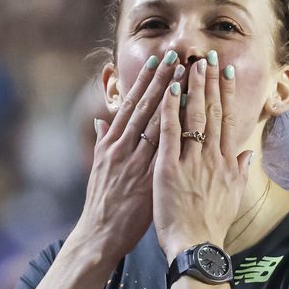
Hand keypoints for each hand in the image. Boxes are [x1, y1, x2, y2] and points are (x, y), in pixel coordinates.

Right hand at [73, 51, 181, 259]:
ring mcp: (134, 161)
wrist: (100, 233)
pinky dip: (176, 130)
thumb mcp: (100, 167)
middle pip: (145, 106)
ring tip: (187, 75)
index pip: (131, 104)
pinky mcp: (145, 178)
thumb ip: (103, 141)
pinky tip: (188, 114)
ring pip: (156, 122)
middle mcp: (121, 147)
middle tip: (177, 55)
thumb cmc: (103, 202)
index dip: (146, 80)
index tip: (159, 60)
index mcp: (111, 142)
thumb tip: (100, 121)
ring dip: (173, 97)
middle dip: (162, 79)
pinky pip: (164, 149)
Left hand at [153, 54, 251, 260]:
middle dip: (211, 81)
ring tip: (192, 63)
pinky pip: (169, 132)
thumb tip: (248, 155)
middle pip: (213, 110)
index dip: (226, 92)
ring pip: (193, 116)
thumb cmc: (211, 224)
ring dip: (193, 87)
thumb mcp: (232, 196)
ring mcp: (191, 160)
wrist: (196, 246)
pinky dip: (169, 109)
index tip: (226, 71)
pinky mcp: (169, 167)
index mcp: (225, 161)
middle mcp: (211, 156)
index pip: (227, 118)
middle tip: (209, 56)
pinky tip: (168, 89)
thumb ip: (240, 171)